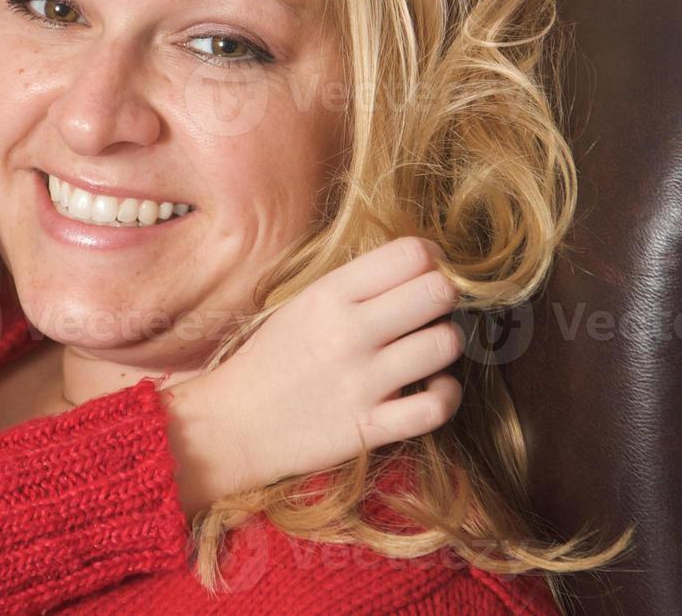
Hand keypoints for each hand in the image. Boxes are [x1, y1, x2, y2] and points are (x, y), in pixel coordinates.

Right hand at [161, 236, 462, 515]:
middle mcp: (348, 333)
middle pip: (437, 293)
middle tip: (432, 308)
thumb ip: (355, 285)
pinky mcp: (372, 427)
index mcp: (328, 295)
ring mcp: (362, 382)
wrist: (234, 424)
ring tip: (427, 347)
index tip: (426, 270)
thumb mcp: (302, 304)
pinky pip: (437, 406)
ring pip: (445, 344)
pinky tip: (434, 386)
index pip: (410, 254)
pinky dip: (447, 394)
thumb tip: (420, 265)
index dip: (431, 258)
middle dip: (445, 295)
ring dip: (445, 342)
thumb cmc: (272, 359)